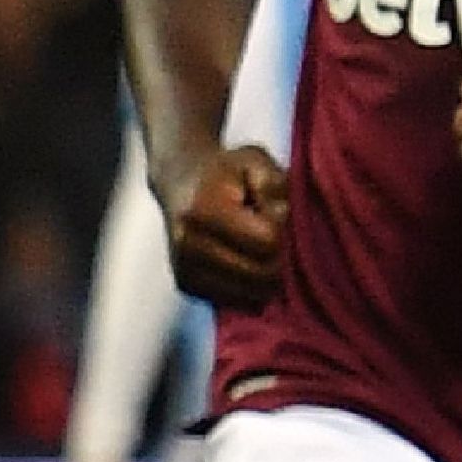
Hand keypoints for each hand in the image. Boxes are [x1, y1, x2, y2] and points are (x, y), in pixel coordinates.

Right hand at [164, 146, 289, 307]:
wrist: (179, 180)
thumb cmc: (226, 170)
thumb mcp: (255, 160)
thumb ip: (274, 185)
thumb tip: (279, 223)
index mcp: (203, 208)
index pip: (267, 242)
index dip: (282, 230)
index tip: (272, 213)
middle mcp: (187, 242)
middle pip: (260, 273)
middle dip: (279, 258)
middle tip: (272, 235)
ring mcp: (183, 267)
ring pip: (249, 294)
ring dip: (266, 276)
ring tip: (257, 248)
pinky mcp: (184, 284)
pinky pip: (235, 302)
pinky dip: (250, 287)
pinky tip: (245, 262)